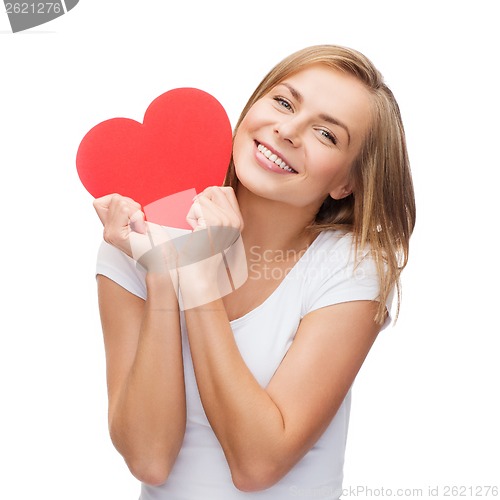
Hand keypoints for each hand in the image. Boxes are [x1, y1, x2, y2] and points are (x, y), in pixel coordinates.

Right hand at [93, 194, 175, 274]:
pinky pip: (124, 209)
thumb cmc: (157, 242)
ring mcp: (110, 234)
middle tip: (141, 223)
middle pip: (113, 199)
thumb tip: (118, 198)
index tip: (134, 214)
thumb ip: (124, 211)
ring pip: (119, 202)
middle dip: (132, 205)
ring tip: (142, 227)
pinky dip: (137, 215)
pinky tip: (142, 229)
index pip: (99, 202)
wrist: (163, 260)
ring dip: (136, 211)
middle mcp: (107, 232)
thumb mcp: (138, 221)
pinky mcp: (116, 235)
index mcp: (111, 228)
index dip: (119, 201)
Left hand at [178, 187, 245, 307]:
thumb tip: (210, 191)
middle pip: (215, 190)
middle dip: (201, 201)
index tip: (202, 212)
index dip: (210, 196)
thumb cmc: (201, 254)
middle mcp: (235, 220)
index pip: (226, 191)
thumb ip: (218, 212)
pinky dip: (190, 218)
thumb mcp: (216, 231)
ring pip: (204, 198)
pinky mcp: (214, 223)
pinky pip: (196, 206)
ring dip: (194, 212)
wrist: (199, 275)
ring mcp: (226, 221)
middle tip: (198, 221)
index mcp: (238, 222)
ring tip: (197, 231)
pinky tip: (194, 234)